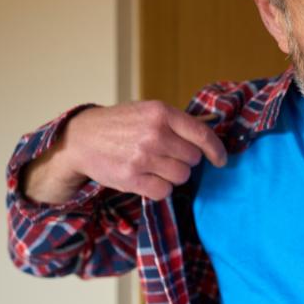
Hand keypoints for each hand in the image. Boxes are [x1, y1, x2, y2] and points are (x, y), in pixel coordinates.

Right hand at [22, 101, 226, 203]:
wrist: (82, 138)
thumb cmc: (121, 124)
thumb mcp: (149, 111)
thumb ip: (177, 123)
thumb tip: (211, 141)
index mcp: (161, 113)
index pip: (202, 135)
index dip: (217, 150)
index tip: (221, 160)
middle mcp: (154, 134)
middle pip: (193, 159)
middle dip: (185, 161)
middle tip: (167, 156)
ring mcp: (143, 157)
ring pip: (181, 177)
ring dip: (173, 175)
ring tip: (155, 166)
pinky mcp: (131, 178)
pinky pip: (164, 191)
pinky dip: (159, 188)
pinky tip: (147, 178)